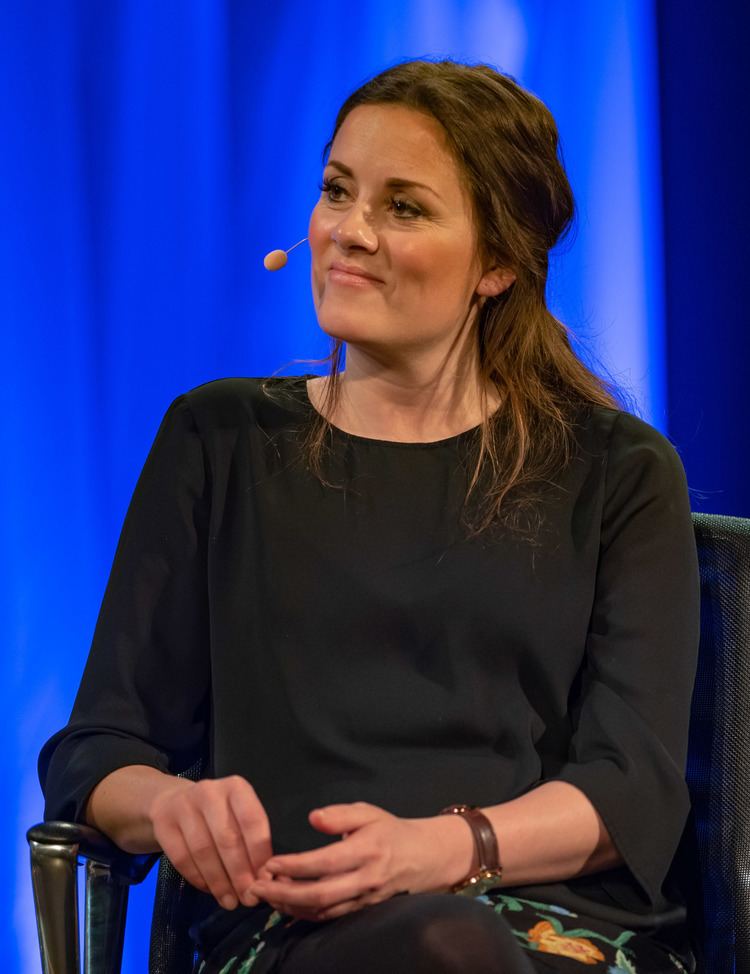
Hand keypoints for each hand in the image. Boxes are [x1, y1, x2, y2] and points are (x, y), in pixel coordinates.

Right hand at [148, 775, 272, 909]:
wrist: (174, 802)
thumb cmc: (218, 814)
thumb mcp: (239, 817)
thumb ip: (256, 844)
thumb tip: (279, 881)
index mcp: (236, 788)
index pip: (252, 822)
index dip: (260, 855)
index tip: (266, 882)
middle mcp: (210, 792)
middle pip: (227, 838)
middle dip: (240, 873)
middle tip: (249, 898)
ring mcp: (183, 806)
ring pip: (203, 851)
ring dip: (219, 882)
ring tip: (230, 902)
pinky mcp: (163, 823)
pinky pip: (182, 858)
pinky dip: (198, 879)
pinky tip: (210, 891)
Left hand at [248, 802, 473, 920]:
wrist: (425, 857)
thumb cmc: (391, 830)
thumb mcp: (369, 812)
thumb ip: (340, 815)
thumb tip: (312, 817)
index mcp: (366, 850)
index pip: (324, 862)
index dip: (294, 865)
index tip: (269, 864)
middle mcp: (365, 879)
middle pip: (319, 894)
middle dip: (284, 893)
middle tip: (256, 887)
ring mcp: (365, 899)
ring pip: (323, 911)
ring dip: (291, 906)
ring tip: (267, 896)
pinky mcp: (363, 910)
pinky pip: (331, 917)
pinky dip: (306, 915)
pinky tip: (288, 906)